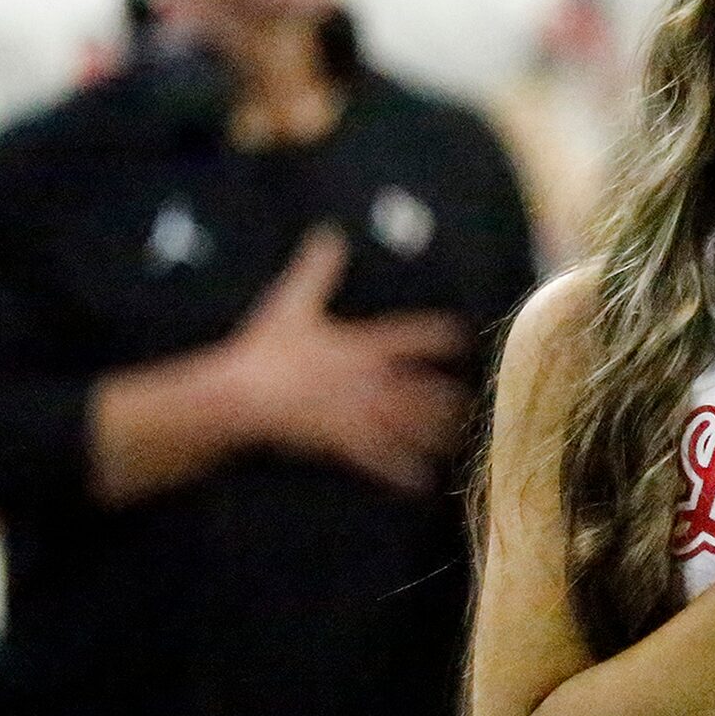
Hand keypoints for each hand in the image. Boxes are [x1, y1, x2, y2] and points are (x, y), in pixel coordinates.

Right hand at [219, 228, 471, 491]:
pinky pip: (380, 460)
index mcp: (362, 345)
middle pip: (420, 391)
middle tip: (472, 403)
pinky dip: (401, 472)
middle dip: (446, 399)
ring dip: (434, 435)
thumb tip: (330, 232)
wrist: (242, 393)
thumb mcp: (292, 302)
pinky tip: (421, 483)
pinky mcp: (344, 442)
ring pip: (408, 427)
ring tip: (459, 442)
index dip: (437, 336)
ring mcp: (360, 414)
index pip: (410, 337)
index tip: (461, 336)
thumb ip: (316, 269)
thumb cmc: (267, 347)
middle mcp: (370, 381)